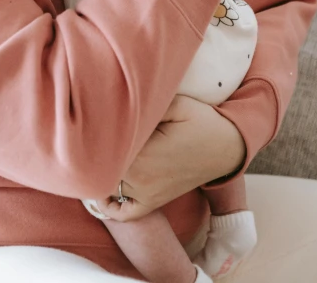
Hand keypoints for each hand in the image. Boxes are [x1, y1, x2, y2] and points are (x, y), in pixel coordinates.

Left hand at [95, 95, 245, 221]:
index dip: (94, 136)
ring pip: (108, 187)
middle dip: (94, 152)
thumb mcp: (177, 103)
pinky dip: (109, 206)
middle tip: (88, 133)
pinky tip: (103, 190)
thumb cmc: (201, 121)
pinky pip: (124, 213)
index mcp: (143, 154)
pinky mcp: (153, 201)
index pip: (103, 149)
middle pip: (102, 168)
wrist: (227, 147)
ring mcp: (146, 194)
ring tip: (94, 154)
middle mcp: (141, 179)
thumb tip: (120, 103)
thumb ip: (147, 104)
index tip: (92, 121)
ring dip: (99, 172)